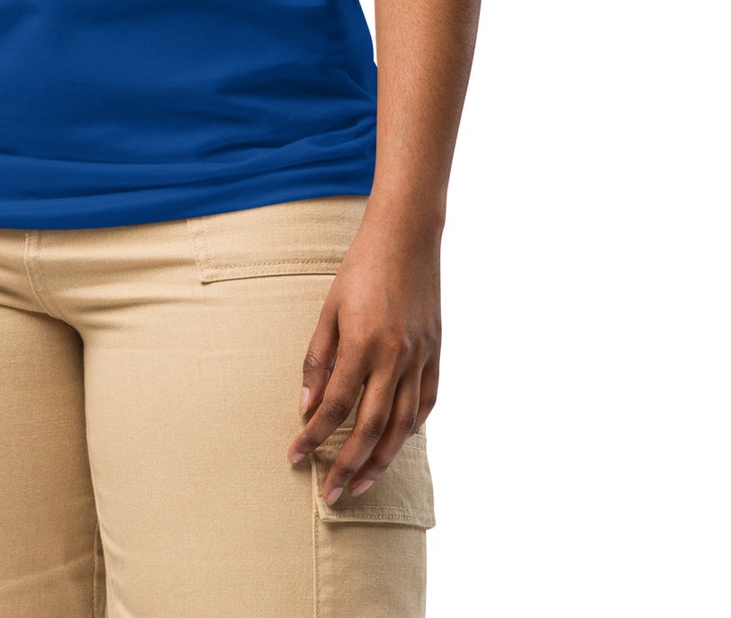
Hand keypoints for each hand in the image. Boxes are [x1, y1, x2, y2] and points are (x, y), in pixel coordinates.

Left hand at [284, 210, 440, 505]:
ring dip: (381, 460)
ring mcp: (420, 357)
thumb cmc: (360, 268)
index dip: (312, 437)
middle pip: (370, 428)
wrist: (407, 236)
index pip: (334, 406)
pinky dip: (410, 429)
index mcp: (362, 344)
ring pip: (403, 425)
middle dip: (347, 466)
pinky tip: (395, 444)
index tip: (294, 457)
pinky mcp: (436, 353)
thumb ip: (318, 359)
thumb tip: (306, 406)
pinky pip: (426, 403)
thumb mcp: (329, 309)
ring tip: (361, 483)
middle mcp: (395, 358)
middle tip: (330, 494)